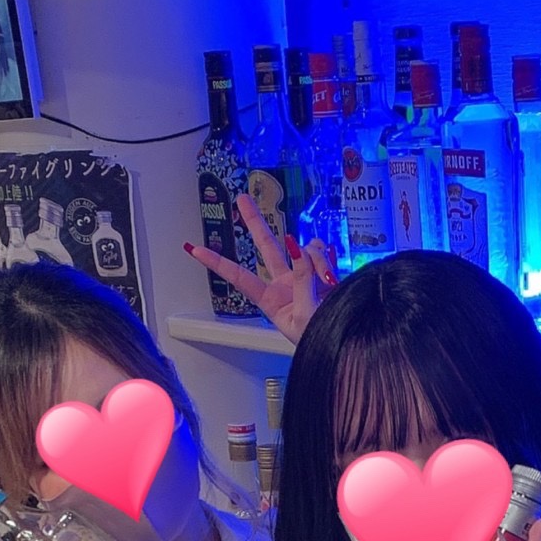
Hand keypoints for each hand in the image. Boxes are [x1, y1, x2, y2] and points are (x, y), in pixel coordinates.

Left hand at [184, 194, 336, 344]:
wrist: (346, 342)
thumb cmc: (320, 340)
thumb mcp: (305, 315)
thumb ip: (301, 281)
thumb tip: (297, 248)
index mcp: (271, 300)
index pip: (238, 277)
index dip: (216, 262)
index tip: (194, 250)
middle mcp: (285, 283)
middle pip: (266, 245)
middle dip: (255, 221)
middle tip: (242, 198)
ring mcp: (305, 275)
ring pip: (302, 247)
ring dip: (314, 257)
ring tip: (327, 279)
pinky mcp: (324, 271)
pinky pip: (322, 251)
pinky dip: (327, 258)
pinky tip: (333, 272)